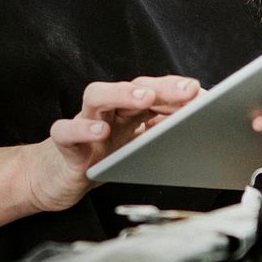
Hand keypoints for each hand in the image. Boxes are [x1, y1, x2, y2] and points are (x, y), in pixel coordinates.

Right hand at [24, 76, 201, 211]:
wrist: (57, 176)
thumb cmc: (101, 155)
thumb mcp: (136, 145)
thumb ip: (161, 131)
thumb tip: (199, 122)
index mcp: (129, 109)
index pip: (155, 91)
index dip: (179, 92)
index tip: (203, 94)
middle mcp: (108, 110)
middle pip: (132, 87)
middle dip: (162, 86)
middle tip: (187, 90)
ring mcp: (84, 122)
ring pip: (97, 96)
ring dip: (122, 94)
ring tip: (145, 99)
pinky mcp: (63, 144)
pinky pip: (66, 130)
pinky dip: (82, 129)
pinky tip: (101, 133)